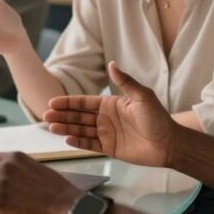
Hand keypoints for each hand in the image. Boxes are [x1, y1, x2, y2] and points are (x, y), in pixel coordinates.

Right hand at [44, 61, 177, 167]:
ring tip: (51, 126)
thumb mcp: (142, 96)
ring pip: (81, 130)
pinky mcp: (109, 149)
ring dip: (66, 127)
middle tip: (45, 115)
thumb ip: (125, 81)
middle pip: (78, 116)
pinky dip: (78, 142)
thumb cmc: (158, 118)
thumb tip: (111, 64)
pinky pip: (90, 145)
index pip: (84, 102)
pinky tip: (67, 138)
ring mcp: (106, 134)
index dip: (68, 102)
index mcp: (110, 104)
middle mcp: (105, 119)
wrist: (168, 143)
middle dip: (62, 115)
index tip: (53, 102)